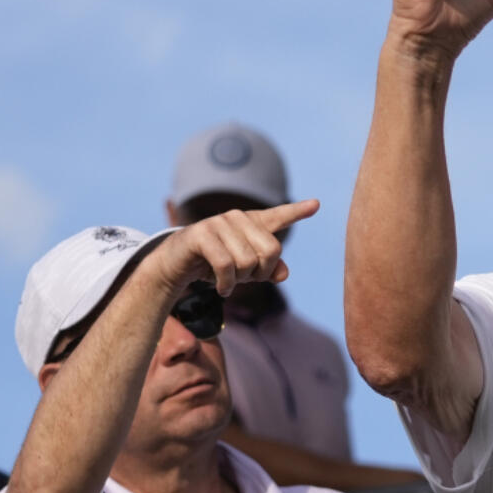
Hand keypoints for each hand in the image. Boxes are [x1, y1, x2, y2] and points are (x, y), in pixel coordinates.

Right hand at [153, 199, 319, 296]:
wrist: (176, 266)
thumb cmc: (215, 265)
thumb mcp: (246, 270)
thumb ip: (269, 270)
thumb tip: (284, 273)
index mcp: (252, 224)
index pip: (280, 216)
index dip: (298, 211)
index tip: (316, 204)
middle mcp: (238, 217)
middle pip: (271, 251)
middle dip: (260, 273)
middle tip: (243, 278)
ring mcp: (219, 223)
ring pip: (248, 261)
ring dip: (239, 280)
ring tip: (228, 280)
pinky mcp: (202, 234)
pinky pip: (227, 265)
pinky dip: (226, 283)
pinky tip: (222, 288)